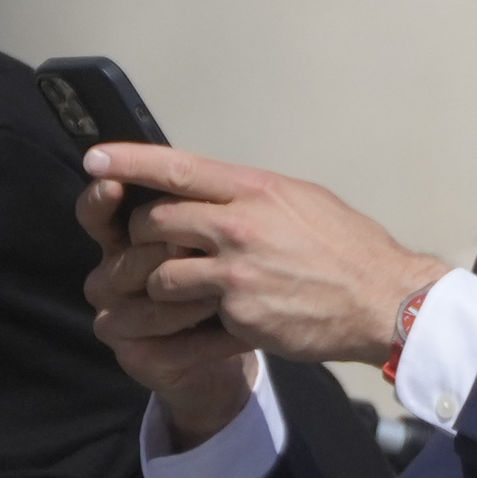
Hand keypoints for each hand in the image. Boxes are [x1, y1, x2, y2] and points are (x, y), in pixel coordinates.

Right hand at [77, 175, 255, 444]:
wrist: (241, 338)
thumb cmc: (228, 275)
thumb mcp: (220, 231)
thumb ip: (201, 203)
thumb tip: (203, 169)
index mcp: (126, 240)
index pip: (99, 215)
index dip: (101, 201)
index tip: (114, 184)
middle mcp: (112, 278)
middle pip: (126, 261)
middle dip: (165, 254)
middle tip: (204, 251)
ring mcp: (120, 322)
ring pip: (147, 307)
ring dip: (191, 300)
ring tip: (227, 296)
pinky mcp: (140, 360)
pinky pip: (171, 349)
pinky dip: (210, 340)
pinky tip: (241, 333)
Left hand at [82, 144, 449, 369]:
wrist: (382, 300)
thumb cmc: (349, 250)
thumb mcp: (304, 202)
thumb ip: (255, 197)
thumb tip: (219, 192)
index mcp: (256, 190)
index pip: (177, 167)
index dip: (128, 161)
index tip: (94, 158)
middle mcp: (240, 225)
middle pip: (154, 222)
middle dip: (143, 237)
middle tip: (152, 247)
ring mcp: (235, 271)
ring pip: (160, 274)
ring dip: (162, 285)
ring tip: (185, 292)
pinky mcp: (237, 313)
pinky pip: (189, 315)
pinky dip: (192, 318)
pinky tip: (217, 318)